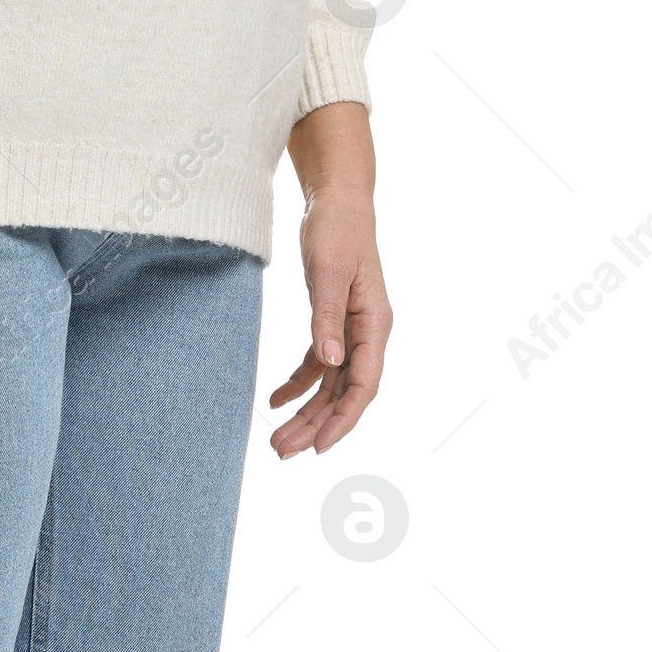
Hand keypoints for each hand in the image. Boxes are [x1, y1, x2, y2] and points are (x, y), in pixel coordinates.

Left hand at [271, 105, 391, 457]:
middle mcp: (366, 334)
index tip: (319, 449)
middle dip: (316, 426)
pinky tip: (276, 399)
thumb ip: (328, 319)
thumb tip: (331, 364)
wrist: (336, 200)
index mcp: (375, 325)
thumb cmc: (337, 230)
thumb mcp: (329, 273)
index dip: (343, 421)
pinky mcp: (332, 322)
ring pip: (330, 385)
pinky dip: (298, 383)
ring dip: (306, 412)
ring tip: (277, 439)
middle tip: (282, 452)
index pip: (364, 386)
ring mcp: (350, 330)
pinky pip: (318, 365)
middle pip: (344, 394)